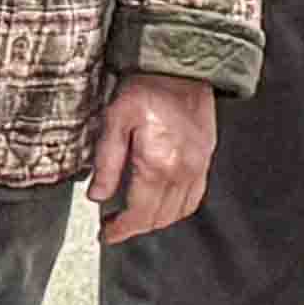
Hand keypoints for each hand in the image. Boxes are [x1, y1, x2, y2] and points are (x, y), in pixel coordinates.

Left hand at [85, 70, 216, 244]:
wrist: (181, 69)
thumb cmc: (144, 91)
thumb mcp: (113, 122)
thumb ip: (106, 163)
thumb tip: (97, 197)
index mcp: (157, 165)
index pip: (139, 213)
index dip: (121, 229)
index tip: (106, 235)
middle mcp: (182, 172)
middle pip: (159, 217)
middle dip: (134, 228)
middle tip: (113, 228)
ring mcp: (198, 168)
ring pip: (179, 212)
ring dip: (156, 222)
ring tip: (133, 219)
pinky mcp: (205, 160)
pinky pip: (194, 197)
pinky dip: (177, 209)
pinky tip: (161, 205)